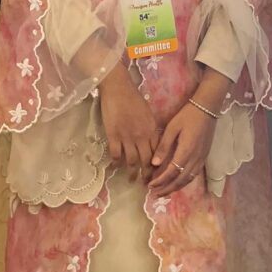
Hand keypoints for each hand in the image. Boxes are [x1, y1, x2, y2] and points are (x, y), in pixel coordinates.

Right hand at [99, 62, 158, 180]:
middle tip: (146, 183)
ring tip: (131, 180)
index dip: (157, 165)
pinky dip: (116, 163)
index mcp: (152, 129)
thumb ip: (150, 128)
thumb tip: (151, 140)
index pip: (157, 152)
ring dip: (132, 173)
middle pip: (146, 160)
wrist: (118, 88)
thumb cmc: (134, 97)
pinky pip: (116, 154)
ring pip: (132, 161)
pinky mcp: (113, 136)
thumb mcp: (148, 113)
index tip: (158, 173)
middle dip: (147, 174)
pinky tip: (115, 167)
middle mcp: (141, 136)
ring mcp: (127, 137)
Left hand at [148, 103, 216, 196]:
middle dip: (166, 189)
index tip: (149, 185)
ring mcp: (201, 159)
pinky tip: (177, 182)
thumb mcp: (172, 127)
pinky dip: (184, 182)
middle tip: (154, 194)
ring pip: (188, 180)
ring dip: (175, 188)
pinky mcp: (204, 157)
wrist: (207, 108)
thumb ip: (163, 146)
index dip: (160, 181)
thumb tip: (154, 164)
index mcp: (186, 151)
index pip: (171, 172)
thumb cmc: (187, 115)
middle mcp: (195, 158)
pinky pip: (194, 174)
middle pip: (180, 180)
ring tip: (164, 192)